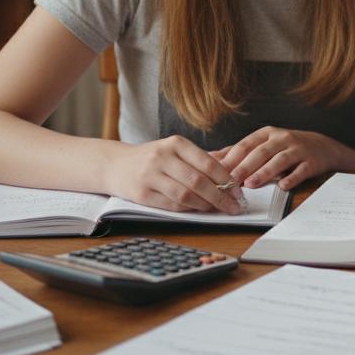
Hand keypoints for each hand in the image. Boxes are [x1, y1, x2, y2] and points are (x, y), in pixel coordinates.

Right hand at [107, 135, 243, 213]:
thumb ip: (201, 158)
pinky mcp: (142, 194)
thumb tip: (233, 167)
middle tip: (234, 206)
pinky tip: (199, 210)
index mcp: (175, 143)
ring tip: (218, 209)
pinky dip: (189, 209)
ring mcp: (150, 176)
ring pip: (186, 195)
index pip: (207, 162)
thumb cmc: (153, 158)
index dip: (227, 179)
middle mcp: (162, 157)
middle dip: (221, 196)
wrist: (115, 164)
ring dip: (206, 205)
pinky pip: (172, 205)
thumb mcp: (175, 149)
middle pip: (198, 181)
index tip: (238, 191)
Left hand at [214, 127, 346, 190]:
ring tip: (251, 184)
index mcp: (267, 133)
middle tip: (231, 180)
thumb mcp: (263, 144)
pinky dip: (291, 178)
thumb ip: (238, 151)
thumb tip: (210, 157)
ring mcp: (298, 149)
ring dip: (265, 172)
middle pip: (261, 152)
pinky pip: (301, 170)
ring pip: (280, 160)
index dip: (232, 158)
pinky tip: (282, 186)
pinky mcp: (311, 162)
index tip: (218, 172)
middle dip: (245, 166)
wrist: (322, 147)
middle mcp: (282, 138)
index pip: (246, 144)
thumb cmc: (286, 148)